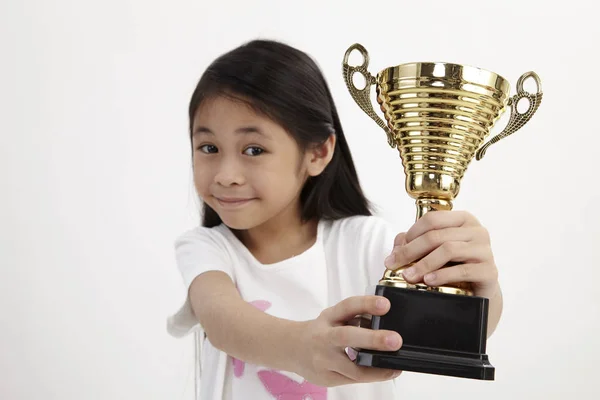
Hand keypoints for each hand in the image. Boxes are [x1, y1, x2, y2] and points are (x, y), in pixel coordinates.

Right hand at [295, 295, 402, 386]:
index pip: (348, 306)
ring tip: (396, 367)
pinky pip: (352, 380)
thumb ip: (355, 317)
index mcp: (329, 317)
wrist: (291, 349)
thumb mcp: (333, 317)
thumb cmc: (321, 331)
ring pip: (352, 368)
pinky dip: (370, 376)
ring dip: (377, 369)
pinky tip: (382, 373)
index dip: (366, 303)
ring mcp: (323, 360)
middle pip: (347, 336)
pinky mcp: (326, 378)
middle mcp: (324, 337)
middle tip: (395, 340)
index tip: (385, 304)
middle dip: (372, 339)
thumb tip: (386, 321)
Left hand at [384, 211, 498, 298]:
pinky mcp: (490, 271)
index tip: (395, 252)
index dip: (410, 234)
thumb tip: (397, 246)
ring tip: (409, 276)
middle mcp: (476, 231)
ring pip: (448, 250)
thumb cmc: (454, 268)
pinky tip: (429, 281)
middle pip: (436, 235)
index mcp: (462, 219)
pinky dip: (442, 275)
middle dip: (410, 251)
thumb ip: (414, 244)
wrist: (479, 294)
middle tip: (394, 265)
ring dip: (424, 264)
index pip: (432, 219)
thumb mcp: (433, 252)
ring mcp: (485, 250)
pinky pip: (463, 270)